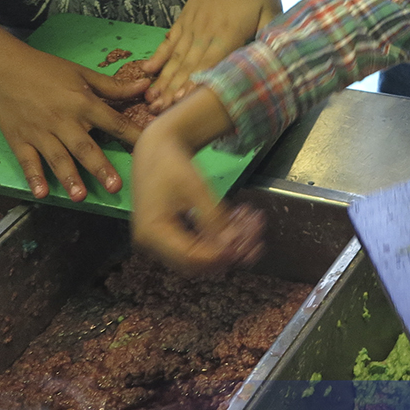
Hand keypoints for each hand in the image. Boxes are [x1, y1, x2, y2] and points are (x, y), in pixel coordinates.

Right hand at [0, 46, 148, 201]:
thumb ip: (113, 85)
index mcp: (82, 103)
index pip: (113, 122)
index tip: (148, 149)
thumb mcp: (82, 73)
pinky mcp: (20, 140)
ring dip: (69, 178)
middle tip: (114, 187)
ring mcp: (40, 132)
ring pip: (57, 158)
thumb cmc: (46, 69)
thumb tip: (144, 86)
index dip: (131, 135)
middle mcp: (63, 120)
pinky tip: (41, 193)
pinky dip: (34, 177)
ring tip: (80, 196)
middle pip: (85, 147)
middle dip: (100, 167)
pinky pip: (27, 161)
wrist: (2, 68)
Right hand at [130, 88, 263, 274]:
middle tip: (257, 232)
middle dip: (229, 250)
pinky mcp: (169, 233)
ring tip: (252, 222)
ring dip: (227, 243)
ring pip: (199, 254)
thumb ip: (214, 218)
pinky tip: (239, 219)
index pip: (190, 257)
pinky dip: (218, 235)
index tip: (250, 244)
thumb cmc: (172, 164)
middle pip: (196, 262)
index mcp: (152, 233)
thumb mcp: (196, 188)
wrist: (156, 147)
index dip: (221, 256)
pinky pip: (196, 243)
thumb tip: (233, 246)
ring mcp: (159, 240)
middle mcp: (152, 244)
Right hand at [145, 0, 280, 108]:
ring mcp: (193, 25)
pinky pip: (170, 40)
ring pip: (176, 56)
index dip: (195, 84)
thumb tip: (273, 61)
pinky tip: (147, 69)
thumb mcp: (272, 12)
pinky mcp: (185, 18)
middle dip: (173, 90)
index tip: (181, 103)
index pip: (210, 64)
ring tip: (150, 97)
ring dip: (163, 78)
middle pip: (188, 65)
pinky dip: (158, 55)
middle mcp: (207, 31)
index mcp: (230, 33)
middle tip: (159, 111)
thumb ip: (270, 37)